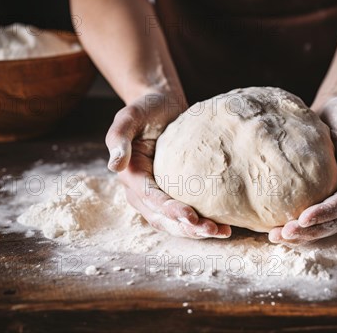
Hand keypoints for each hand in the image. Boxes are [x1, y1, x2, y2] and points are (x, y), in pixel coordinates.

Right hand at [106, 91, 231, 238]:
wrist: (161, 105)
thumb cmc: (146, 108)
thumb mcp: (130, 116)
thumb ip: (120, 137)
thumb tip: (114, 165)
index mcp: (130, 174)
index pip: (149, 197)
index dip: (169, 210)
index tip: (190, 217)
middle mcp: (140, 190)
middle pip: (162, 217)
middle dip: (186, 227)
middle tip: (211, 230)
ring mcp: (156, 194)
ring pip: (173, 221)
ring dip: (195, 230)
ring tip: (221, 232)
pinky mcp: (172, 193)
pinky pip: (184, 213)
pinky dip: (200, 222)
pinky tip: (222, 225)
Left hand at [269, 96, 336, 243]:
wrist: (331, 108)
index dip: (326, 213)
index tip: (304, 218)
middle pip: (334, 221)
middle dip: (311, 231)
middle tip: (283, 234)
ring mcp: (333, 193)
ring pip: (322, 224)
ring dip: (301, 234)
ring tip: (276, 237)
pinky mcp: (317, 192)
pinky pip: (309, 213)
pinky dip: (295, 223)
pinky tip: (273, 226)